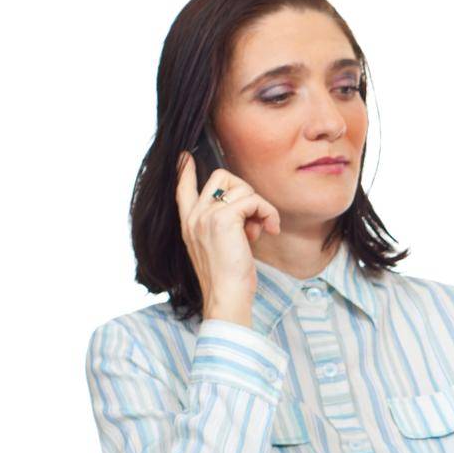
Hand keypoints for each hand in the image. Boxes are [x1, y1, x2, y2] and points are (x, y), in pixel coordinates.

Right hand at [175, 151, 280, 326]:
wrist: (226, 296)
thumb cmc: (229, 278)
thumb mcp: (220, 247)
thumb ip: (224, 226)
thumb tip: (246, 209)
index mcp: (189, 223)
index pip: (182, 189)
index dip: (185, 171)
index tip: (185, 156)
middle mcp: (194, 216)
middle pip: (221, 177)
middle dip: (245, 191)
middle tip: (253, 219)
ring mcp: (207, 216)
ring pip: (241, 187)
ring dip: (259, 206)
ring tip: (259, 231)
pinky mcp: (224, 219)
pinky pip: (254, 200)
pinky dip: (268, 212)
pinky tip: (271, 230)